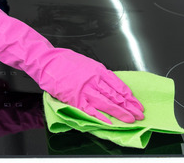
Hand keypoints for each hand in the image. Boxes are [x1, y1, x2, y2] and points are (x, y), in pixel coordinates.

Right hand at [0, 2, 143, 123]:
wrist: (44, 61)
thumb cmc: (62, 61)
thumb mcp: (84, 62)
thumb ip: (96, 73)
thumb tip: (108, 83)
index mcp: (97, 70)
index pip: (118, 84)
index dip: (129, 95)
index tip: (136, 102)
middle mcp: (93, 80)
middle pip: (116, 95)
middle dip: (129, 106)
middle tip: (139, 114)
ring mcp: (84, 90)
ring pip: (107, 103)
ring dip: (120, 113)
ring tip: (130, 119)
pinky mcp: (75, 98)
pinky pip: (91, 110)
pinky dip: (102, 117)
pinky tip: (110, 123)